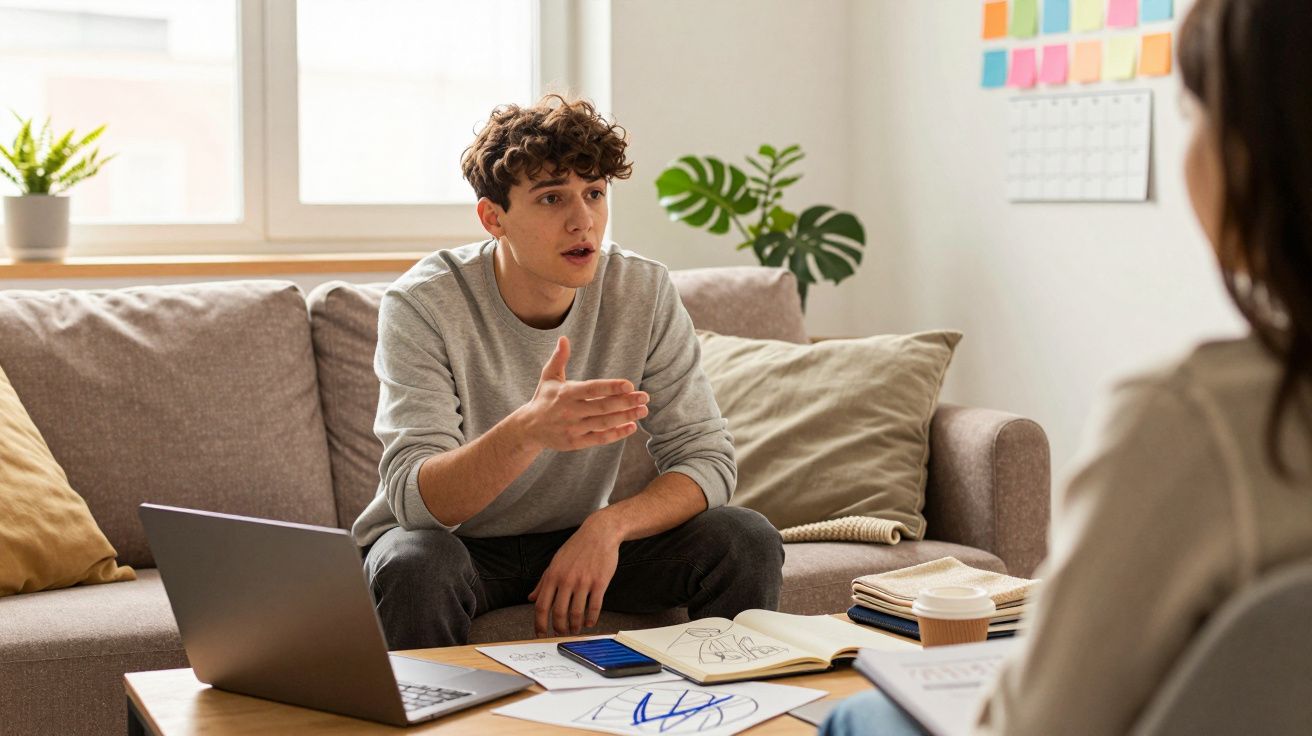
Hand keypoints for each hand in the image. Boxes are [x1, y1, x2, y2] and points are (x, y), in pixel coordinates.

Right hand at [519, 336, 648, 451]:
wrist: (528, 428)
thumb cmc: (544, 398)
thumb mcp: (549, 377)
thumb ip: (559, 358)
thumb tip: (564, 338)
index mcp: (566, 393)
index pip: (592, 389)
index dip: (611, 387)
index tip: (629, 384)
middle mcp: (570, 411)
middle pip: (602, 407)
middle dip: (626, 402)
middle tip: (645, 397)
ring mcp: (573, 428)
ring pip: (604, 423)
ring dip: (626, 417)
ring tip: (643, 410)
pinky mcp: (575, 442)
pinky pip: (600, 438)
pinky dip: (617, 434)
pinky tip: (631, 426)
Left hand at [528, 518, 621, 635]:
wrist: (599, 533)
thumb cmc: (576, 548)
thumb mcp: (555, 562)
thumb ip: (543, 581)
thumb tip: (531, 598)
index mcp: (553, 575)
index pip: (541, 605)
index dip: (540, 623)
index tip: (541, 634)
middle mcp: (566, 579)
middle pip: (559, 613)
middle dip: (559, 628)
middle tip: (562, 633)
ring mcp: (583, 581)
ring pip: (576, 613)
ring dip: (575, 626)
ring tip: (576, 629)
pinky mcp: (600, 582)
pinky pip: (594, 607)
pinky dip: (591, 619)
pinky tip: (590, 623)